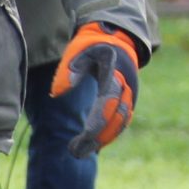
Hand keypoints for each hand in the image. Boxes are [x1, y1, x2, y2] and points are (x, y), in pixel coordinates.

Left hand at [49, 22, 141, 156]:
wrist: (117, 37)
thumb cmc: (93, 45)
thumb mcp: (78, 51)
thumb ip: (68, 70)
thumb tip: (56, 94)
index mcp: (115, 73)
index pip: (108, 103)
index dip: (97, 122)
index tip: (83, 137)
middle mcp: (127, 86)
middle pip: (116, 118)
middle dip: (98, 138)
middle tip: (75, 152)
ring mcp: (131, 94)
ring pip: (121, 123)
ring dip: (103, 139)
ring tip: (80, 151)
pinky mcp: (129, 99)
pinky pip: (122, 121)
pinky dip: (109, 134)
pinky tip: (92, 144)